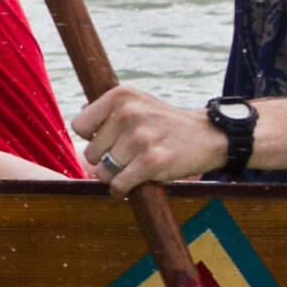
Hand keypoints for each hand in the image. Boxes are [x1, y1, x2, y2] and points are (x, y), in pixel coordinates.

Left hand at [73, 85, 227, 192]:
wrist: (207, 135)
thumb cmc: (164, 123)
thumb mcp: (137, 103)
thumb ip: (106, 109)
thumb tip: (80, 112)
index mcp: (120, 96)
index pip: (79, 126)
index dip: (92, 137)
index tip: (109, 139)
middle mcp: (128, 113)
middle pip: (91, 152)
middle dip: (105, 159)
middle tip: (128, 155)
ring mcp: (140, 137)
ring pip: (103, 171)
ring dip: (115, 176)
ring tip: (134, 167)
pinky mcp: (153, 161)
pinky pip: (119, 185)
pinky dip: (121, 190)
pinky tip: (132, 184)